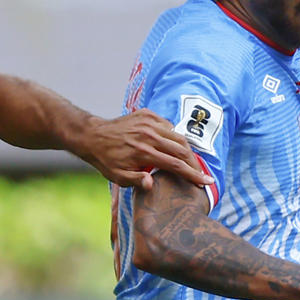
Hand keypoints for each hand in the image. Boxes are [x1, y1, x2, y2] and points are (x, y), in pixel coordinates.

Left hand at [76, 110, 212, 190]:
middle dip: (194, 163)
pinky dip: (173, 135)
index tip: (206, 182)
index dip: (193, 175)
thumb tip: (151, 184)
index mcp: (145, 153)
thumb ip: (136, 181)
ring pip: (178, 136)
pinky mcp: (147, 114)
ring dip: (186, 149)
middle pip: (182, 150)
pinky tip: (173, 145)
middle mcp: (149, 136)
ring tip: (190, 161)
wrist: (93, 136)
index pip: (176, 165)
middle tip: (201, 173)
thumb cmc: (106, 160)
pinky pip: (168, 125)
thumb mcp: (118, 177)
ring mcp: (149, 123)